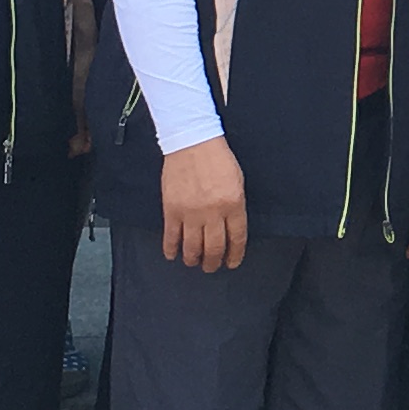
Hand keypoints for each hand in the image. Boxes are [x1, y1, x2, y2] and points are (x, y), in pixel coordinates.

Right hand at [160, 138, 248, 269]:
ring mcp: (191, 212)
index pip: (236, 238)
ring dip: (193, 259)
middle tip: (211, 267)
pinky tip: (173, 255)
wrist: (192, 142)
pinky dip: (171, 249)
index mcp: (233, 204)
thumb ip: (235, 206)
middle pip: (214, 248)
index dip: (235, 255)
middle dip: (213, 262)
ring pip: (192, 247)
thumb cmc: (218, 159)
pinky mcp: (171, 209)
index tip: (232, 263)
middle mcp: (213, 212)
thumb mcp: (237, 181)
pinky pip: (171, 237)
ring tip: (194, 262)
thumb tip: (232, 228)